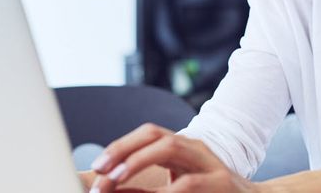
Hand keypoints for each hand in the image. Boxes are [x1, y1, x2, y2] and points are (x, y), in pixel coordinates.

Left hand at [89, 123, 259, 192]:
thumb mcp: (178, 188)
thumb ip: (147, 189)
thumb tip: (109, 189)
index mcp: (184, 149)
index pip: (148, 133)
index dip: (120, 146)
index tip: (98, 167)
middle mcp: (197, 149)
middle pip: (156, 134)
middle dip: (124, 149)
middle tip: (102, 172)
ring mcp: (211, 163)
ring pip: (172, 147)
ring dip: (138, 162)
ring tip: (117, 180)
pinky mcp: (223, 182)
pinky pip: (189, 183)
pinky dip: (166, 191)